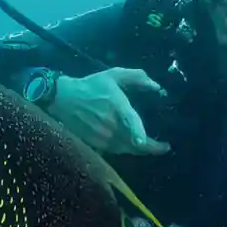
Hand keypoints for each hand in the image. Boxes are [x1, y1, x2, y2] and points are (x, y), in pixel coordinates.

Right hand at [47, 67, 170, 154]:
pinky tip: (131, 146)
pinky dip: (126, 150)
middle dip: (151, 147)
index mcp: (117, 106)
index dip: (140, 133)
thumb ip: (136, 77)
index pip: (131, 122)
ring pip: (126, 149)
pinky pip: (115, 151)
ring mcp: (102, 136)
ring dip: (139, 150)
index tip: (156, 144)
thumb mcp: (114, 75)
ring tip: (149, 147)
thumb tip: (156, 87)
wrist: (63, 99)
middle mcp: (110, 124)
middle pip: (133, 143)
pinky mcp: (95, 144)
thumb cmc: (91, 86)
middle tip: (163, 147)